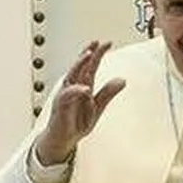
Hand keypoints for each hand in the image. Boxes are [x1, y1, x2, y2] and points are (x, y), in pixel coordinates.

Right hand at [35, 41, 125, 163]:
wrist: (63, 139)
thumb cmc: (76, 122)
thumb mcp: (98, 107)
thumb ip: (108, 93)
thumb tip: (122, 80)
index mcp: (83, 86)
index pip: (91, 66)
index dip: (98, 53)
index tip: (107, 43)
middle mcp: (73, 87)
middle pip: (81, 65)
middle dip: (88, 53)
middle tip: (97, 43)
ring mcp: (65, 95)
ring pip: (72, 75)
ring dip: (79, 64)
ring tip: (88, 54)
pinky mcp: (60, 105)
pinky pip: (68, 95)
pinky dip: (76, 91)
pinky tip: (85, 88)